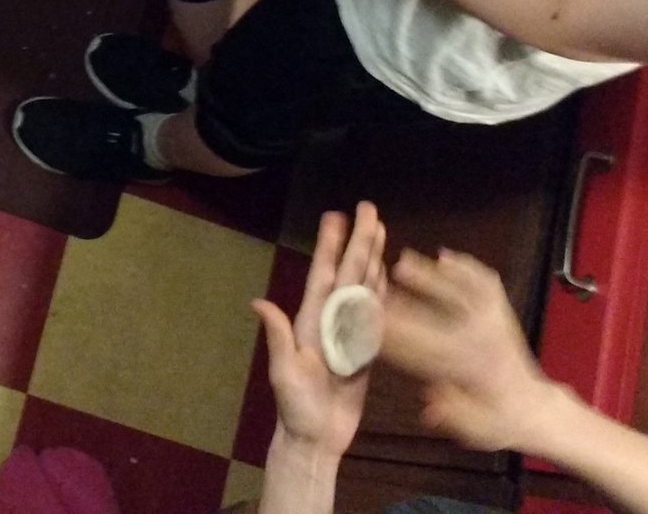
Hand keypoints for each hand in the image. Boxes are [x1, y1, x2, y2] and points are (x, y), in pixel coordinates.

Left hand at [252, 202, 387, 457]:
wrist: (316, 438)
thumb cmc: (297, 408)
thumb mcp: (284, 373)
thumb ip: (278, 337)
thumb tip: (259, 302)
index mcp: (310, 321)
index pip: (323, 275)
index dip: (330, 246)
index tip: (336, 216)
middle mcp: (329, 321)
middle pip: (348, 272)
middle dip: (359, 240)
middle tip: (369, 208)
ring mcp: (347, 334)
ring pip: (363, 287)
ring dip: (372, 258)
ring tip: (381, 229)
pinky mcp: (363, 350)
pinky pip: (376, 314)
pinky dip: (383, 291)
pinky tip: (388, 273)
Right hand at [380, 248, 567, 452]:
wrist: (533, 407)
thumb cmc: (498, 420)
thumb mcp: (476, 428)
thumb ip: (452, 412)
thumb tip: (428, 400)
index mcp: (472, 367)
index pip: (425, 348)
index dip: (395, 335)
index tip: (370, 325)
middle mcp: (483, 338)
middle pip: (438, 314)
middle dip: (404, 302)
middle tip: (376, 290)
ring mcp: (495, 321)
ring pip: (461, 290)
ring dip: (431, 276)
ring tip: (403, 262)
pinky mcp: (501, 312)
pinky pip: (486, 283)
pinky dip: (467, 266)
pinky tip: (445, 257)